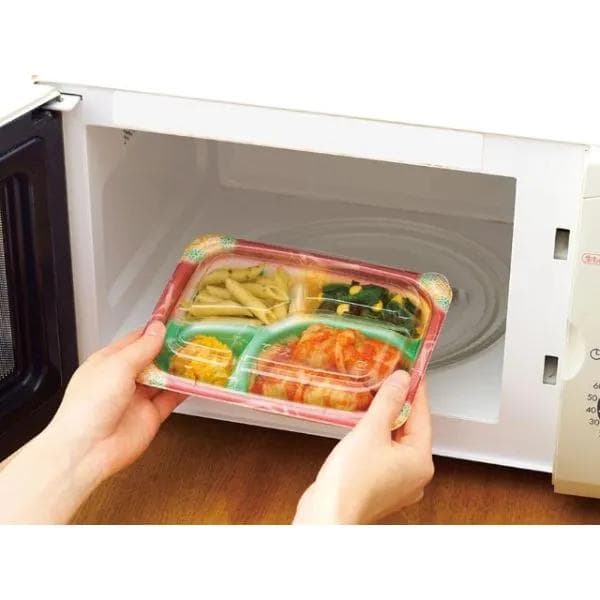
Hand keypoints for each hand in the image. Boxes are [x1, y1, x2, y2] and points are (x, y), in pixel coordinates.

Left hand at [47, 321, 184, 484]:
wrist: (87, 451)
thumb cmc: (89, 406)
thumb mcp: (117, 366)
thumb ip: (142, 348)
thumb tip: (158, 330)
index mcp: (108, 362)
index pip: (135, 340)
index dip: (154, 331)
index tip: (174, 322)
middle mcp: (123, 379)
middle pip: (152, 359)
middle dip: (170, 349)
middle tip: (192, 338)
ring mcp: (137, 398)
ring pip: (163, 378)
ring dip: (178, 369)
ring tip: (198, 356)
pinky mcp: (150, 416)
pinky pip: (171, 399)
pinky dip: (183, 390)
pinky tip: (195, 381)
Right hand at [293, 371, 433, 523]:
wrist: (327, 514)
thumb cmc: (351, 480)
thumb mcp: (371, 430)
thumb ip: (388, 401)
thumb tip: (401, 379)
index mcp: (421, 461)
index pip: (422, 415)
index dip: (414, 390)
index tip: (410, 370)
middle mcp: (414, 475)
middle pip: (410, 429)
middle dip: (398, 405)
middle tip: (388, 380)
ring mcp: (397, 483)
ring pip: (395, 442)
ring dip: (385, 421)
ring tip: (373, 399)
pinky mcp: (379, 486)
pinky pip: (383, 453)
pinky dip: (376, 438)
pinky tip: (363, 427)